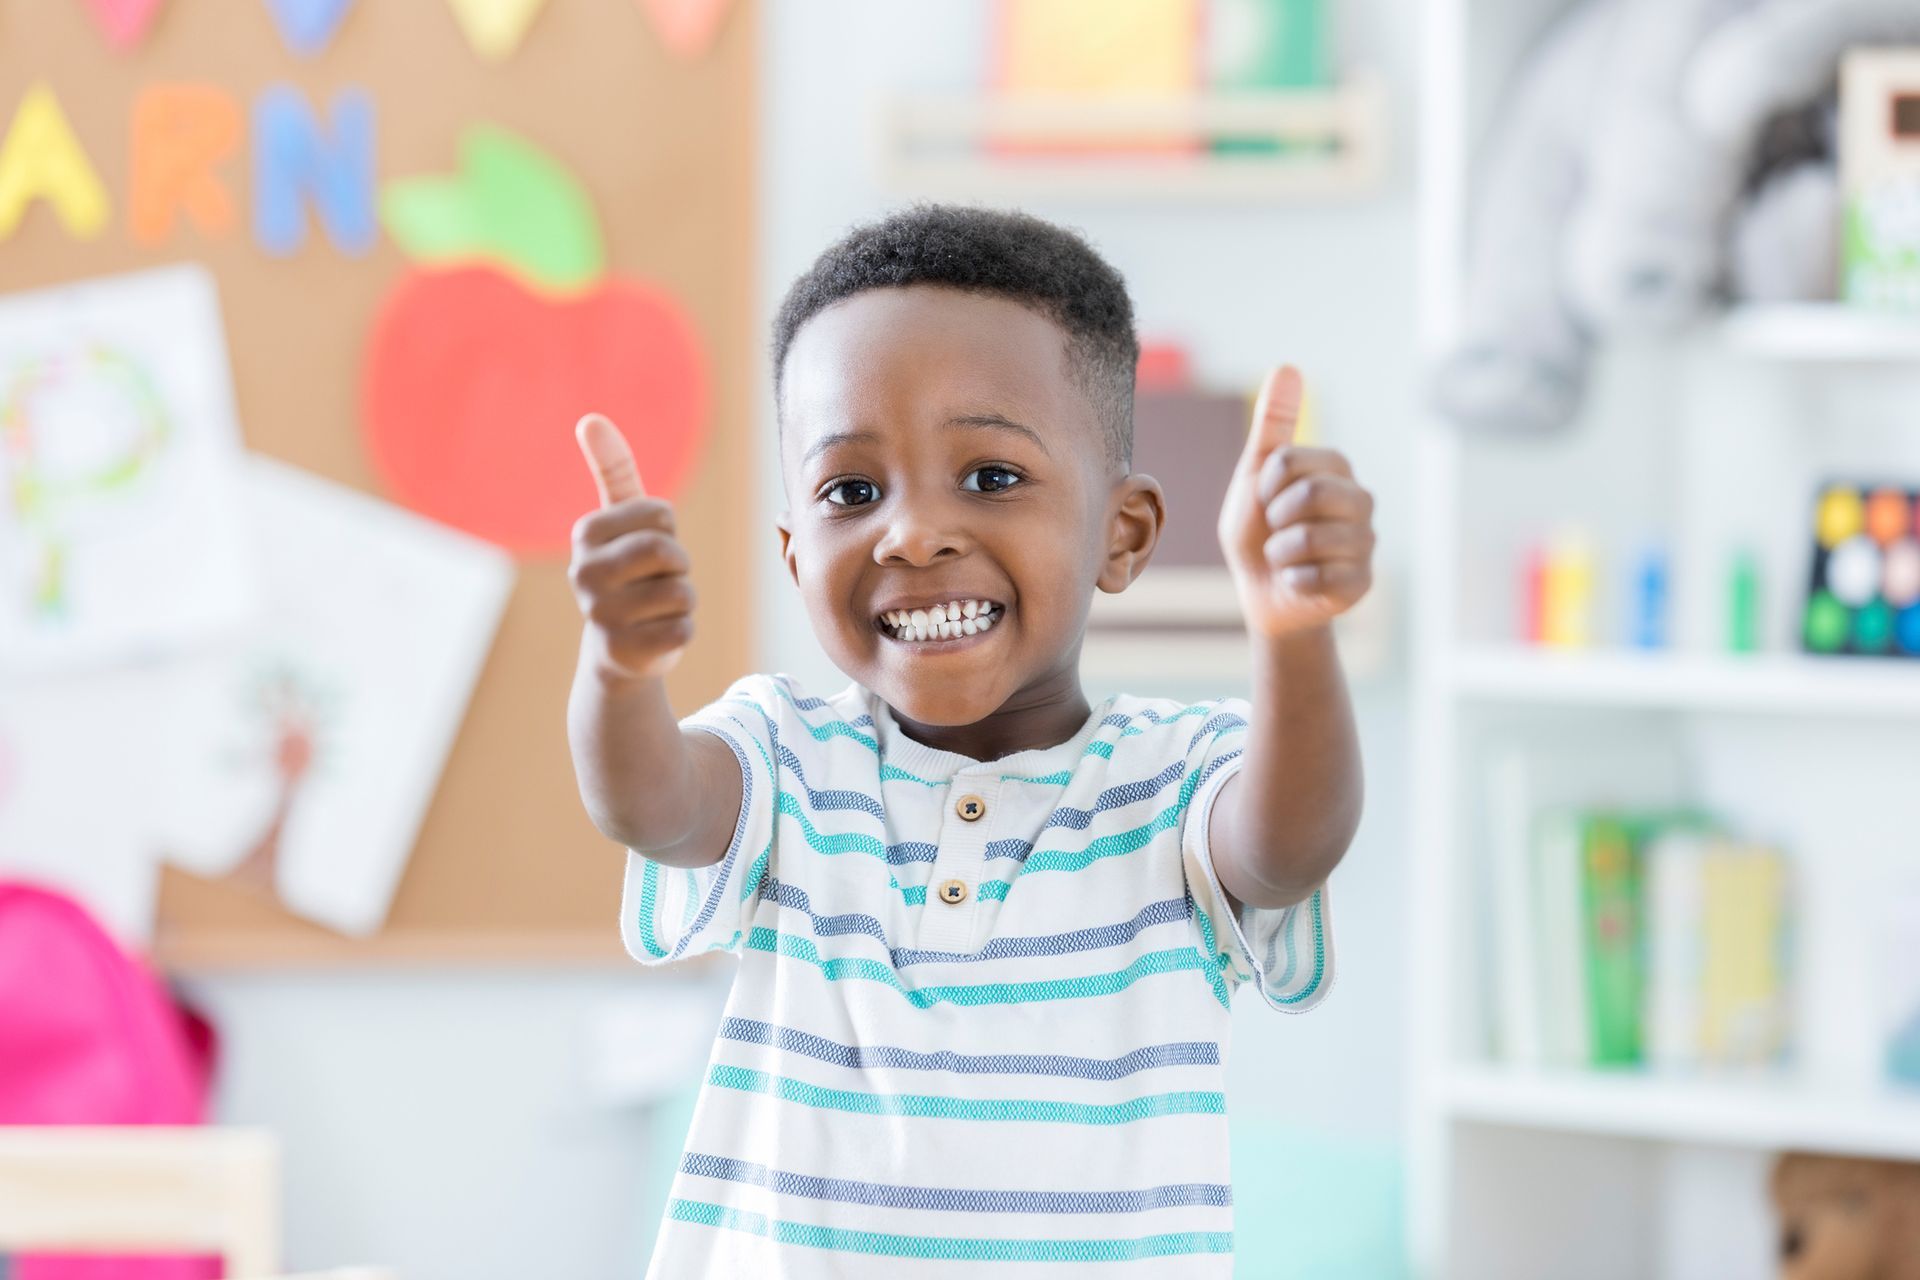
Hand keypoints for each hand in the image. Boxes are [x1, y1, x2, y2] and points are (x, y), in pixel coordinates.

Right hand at [568, 413, 693, 679]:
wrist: (618, 647)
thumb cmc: (628, 571)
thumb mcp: (622, 520)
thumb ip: (613, 469)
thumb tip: (591, 419)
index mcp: (585, 533)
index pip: (661, 515)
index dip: (666, 532)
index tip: (645, 550)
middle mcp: (583, 574)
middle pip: (669, 552)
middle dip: (677, 566)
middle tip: (655, 580)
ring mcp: (602, 616)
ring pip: (681, 592)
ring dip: (681, 600)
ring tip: (654, 609)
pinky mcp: (626, 652)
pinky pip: (684, 628)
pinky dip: (681, 631)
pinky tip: (654, 636)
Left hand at [1217, 366, 1375, 638]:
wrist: (1263, 593)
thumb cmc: (1259, 530)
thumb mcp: (1256, 474)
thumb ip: (1274, 424)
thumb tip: (1288, 366)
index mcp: (1337, 467)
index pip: (1291, 461)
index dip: (1265, 486)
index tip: (1265, 500)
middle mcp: (1360, 500)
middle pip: (1311, 493)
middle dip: (1275, 517)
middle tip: (1276, 530)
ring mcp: (1366, 542)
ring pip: (1310, 539)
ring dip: (1279, 553)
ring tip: (1285, 557)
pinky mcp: (1362, 582)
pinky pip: (1317, 578)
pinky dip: (1292, 582)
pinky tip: (1298, 581)